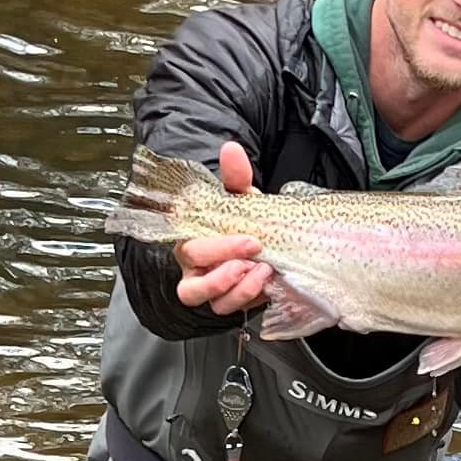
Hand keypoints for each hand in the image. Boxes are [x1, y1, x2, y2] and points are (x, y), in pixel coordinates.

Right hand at [175, 141, 273, 316]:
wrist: (266, 240)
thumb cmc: (243, 221)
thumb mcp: (242, 199)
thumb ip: (236, 177)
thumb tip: (231, 149)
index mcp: (191, 245)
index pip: (191, 252)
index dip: (218, 250)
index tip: (251, 240)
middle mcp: (197, 273)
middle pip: (194, 286)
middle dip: (226, 273)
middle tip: (256, 257)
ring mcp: (215, 292)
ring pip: (214, 304)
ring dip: (240, 292)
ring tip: (263, 273)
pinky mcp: (235, 303)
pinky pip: (237, 311)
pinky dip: (253, 298)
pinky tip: (269, 283)